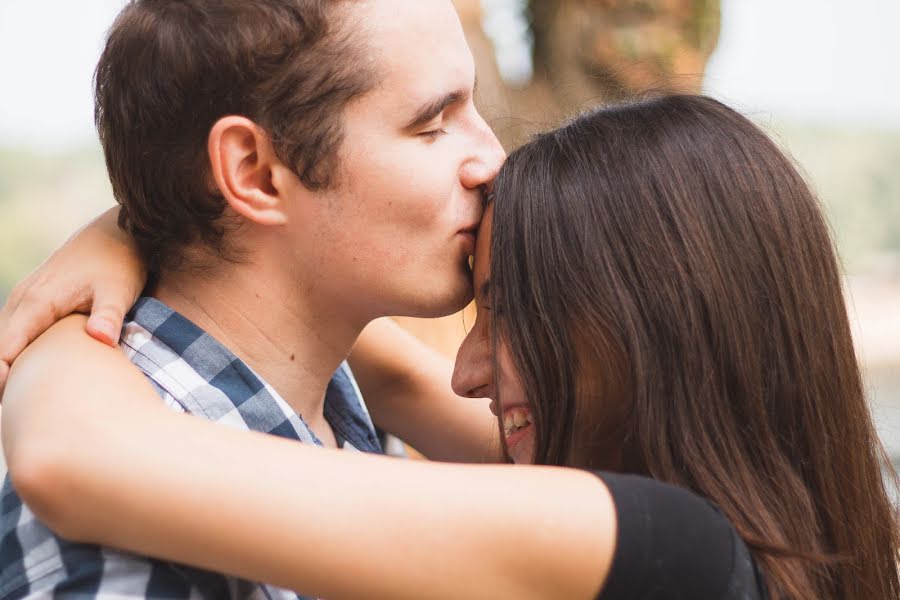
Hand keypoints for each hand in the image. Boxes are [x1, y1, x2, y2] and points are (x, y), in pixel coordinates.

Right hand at [0, 207, 145, 392]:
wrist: (120, 232)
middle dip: (4, 378)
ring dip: (9, 367)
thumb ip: (109, 315)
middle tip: (17, 415)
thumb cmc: (121, 261)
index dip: (3, 379)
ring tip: (20, 402)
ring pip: (6, 340)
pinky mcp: (37, 300)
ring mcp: (27, 298)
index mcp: (38, 302)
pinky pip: (16, 331)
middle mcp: (24, 299)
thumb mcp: (120, 289)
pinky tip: (32, 376)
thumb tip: (101, 338)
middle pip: (0, 349)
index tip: (13, 406)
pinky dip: (17, 353)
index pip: (5, 349)